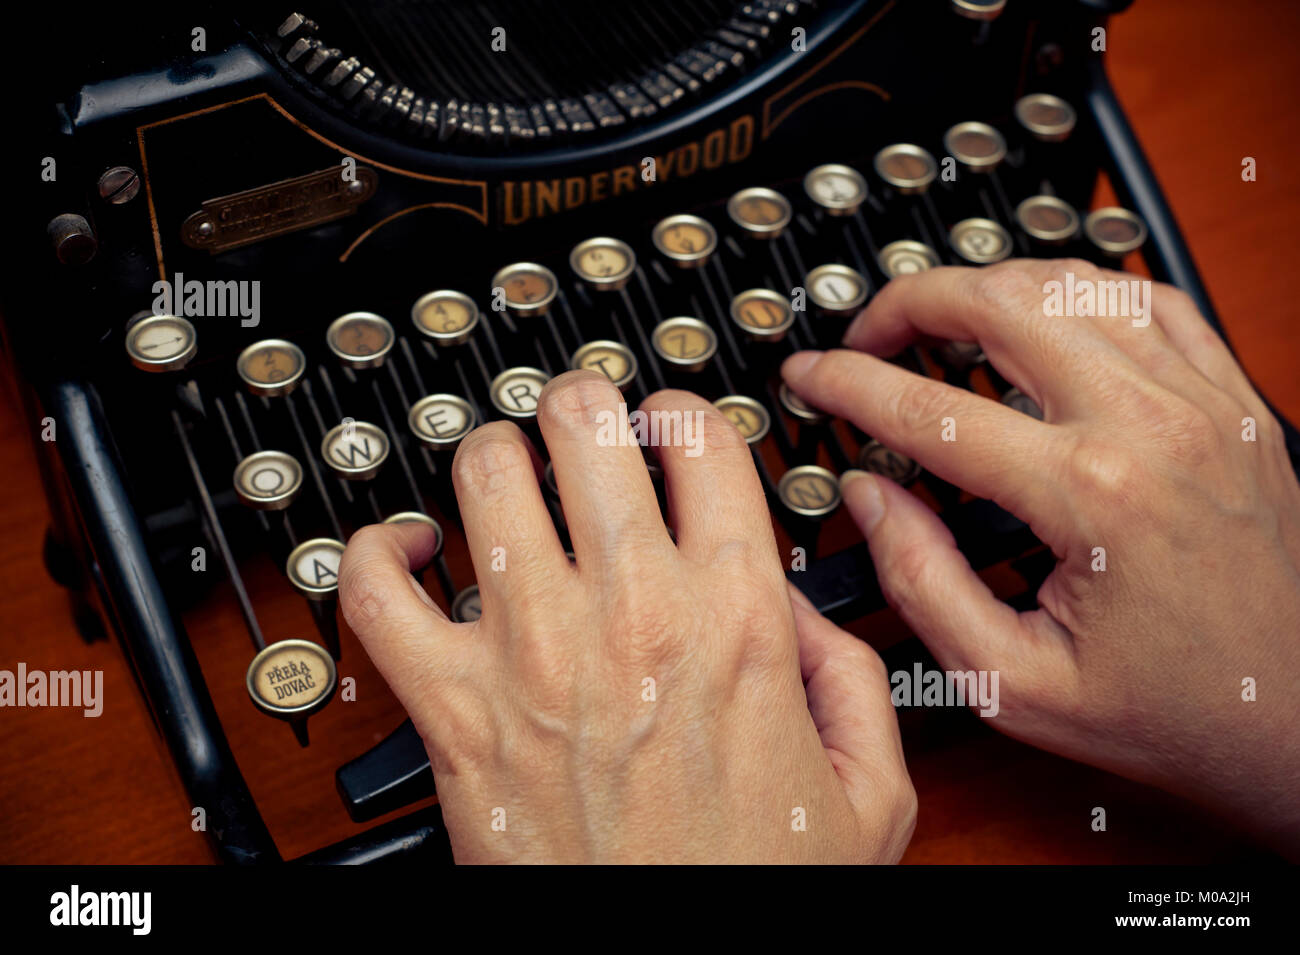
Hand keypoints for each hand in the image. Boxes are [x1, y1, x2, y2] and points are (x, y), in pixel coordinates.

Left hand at [338, 372, 915, 862]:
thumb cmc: (746, 890)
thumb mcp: (869, 792)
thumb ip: (851, 677)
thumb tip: (801, 612)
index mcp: (735, 616)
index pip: (698, 437)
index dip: (680, 411)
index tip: (668, 428)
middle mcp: (631, 612)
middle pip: (584, 424)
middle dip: (582, 403)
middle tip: (580, 422)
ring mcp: (533, 651)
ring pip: (484, 474)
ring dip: (494, 454)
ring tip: (506, 472)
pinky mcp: (454, 708)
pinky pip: (377, 591)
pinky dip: (376, 549)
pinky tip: (407, 547)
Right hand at [782, 259, 1299, 855]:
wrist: (1299, 717)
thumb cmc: (1171, 710)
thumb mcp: (1013, 683)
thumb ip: (922, 583)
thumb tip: (869, 498)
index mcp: (1090, 497)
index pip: (930, 409)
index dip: (849, 384)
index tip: (809, 375)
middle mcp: (1150, 426)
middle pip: (1002, 301)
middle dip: (909, 301)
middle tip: (867, 334)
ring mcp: (1201, 401)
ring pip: (1073, 281)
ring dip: (988, 284)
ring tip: (939, 319)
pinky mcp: (1232, 399)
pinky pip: (1148, 298)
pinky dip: (1079, 290)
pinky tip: (1043, 314)